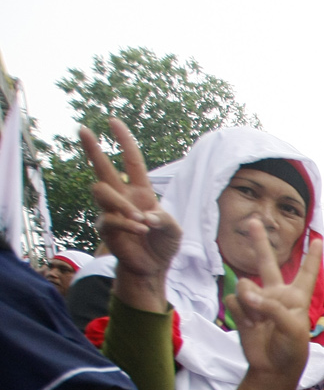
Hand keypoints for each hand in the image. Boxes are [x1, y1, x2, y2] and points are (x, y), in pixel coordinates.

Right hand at [81, 118, 180, 312]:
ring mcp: (111, 212)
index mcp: (141, 192)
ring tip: (141, 222)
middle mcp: (122, 198)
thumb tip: (145, 216)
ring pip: (102, 191)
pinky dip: (127, 224)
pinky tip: (140, 230)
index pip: (131, 161)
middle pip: (102, 168)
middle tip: (84, 129)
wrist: (153, 267)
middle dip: (93, 148)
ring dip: (122, 205)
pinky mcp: (105, 228)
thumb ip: (164, 220)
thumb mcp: (174, 230)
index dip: (124, 141)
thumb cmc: (163, 244)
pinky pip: (109, 218)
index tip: (113, 122)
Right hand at [225, 223, 320, 380]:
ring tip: (258, 321)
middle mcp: (277, 294)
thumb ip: (272, 308)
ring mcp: (258, 301)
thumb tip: (246, 293)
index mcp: (297, 297)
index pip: (306, 272)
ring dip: (249, 304)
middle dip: (260, 242)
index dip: (312, 256)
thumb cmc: (291, 349)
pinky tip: (249, 325)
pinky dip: (240, 313)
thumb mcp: (292, 328)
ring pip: (245, 286)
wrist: (272, 369)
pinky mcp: (242, 310)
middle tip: (253, 221)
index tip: (317, 238)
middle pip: (268, 263)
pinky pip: (234, 301)